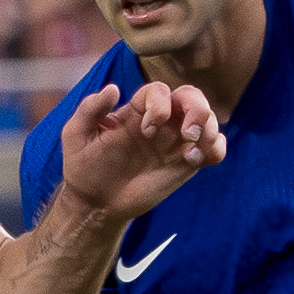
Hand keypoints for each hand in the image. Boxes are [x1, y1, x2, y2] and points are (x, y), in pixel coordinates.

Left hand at [57, 79, 224, 223]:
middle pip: (191, 97)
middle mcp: (161, 122)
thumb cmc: (84, 166)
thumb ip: (90, 109)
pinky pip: (214, 150)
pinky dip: (216, 149)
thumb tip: (114, 89)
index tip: (147, 130)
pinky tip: (197, 159)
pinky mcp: (186, 165)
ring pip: (207, 121)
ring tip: (193, 148)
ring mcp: (175, 142)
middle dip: (197, 108)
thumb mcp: (76, 135)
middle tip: (189, 132)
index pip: (160, 91)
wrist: (96, 203)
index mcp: (137, 110)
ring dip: (209, 128)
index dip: (159, 104)